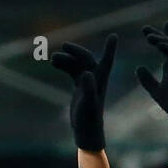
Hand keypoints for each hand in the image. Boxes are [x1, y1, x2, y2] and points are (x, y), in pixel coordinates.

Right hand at [51, 34, 116, 150]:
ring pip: (76, 64)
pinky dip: (63, 65)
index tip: (114, 36)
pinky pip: (71, 71)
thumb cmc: (89, 119)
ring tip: (53, 60)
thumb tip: (86, 73)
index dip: (110, 48)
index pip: (107, 60)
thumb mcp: (88, 103)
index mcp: (101, 80)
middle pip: (86, 59)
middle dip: (76, 51)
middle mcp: (95, 79)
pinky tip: (53, 64)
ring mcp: (87, 83)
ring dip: (65, 59)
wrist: (86, 132)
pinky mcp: (79, 88)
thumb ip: (88, 88)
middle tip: (64, 46)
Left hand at [136, 23, 167, 139]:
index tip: (144, 29)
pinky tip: (160, 46)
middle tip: (144, 29)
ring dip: (162, 40)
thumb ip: (147, 80)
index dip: (157, 36)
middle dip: (157, 34)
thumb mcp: (156, 91)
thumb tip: (138, 68)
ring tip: (149, 38)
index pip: (164, 46)